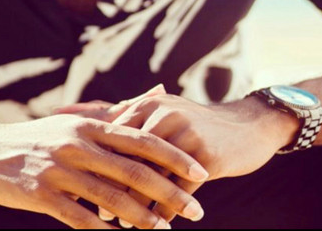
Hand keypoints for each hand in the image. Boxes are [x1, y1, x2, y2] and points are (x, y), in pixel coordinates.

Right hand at [0, 113, 208, 228]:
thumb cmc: (37, 138)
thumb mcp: (74, 121)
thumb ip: (115, 113)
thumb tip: (157, 91)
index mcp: (90, 126)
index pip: (141, 140)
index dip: (173, 157)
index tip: (201, 173)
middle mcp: (79, 144)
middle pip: (134, 170)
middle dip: (169, 192)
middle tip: (196, 210)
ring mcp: (59, 169)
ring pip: (111, 198)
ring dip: (143, 218)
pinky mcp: (41, 193)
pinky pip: (79, 217)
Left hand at [70, 91, 297, 224]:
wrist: (246, 128)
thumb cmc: (194, 123)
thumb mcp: (162, 113)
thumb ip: (127, 116)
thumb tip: (81, 115)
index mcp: (145, 104)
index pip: (111, 134)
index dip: (94, 160)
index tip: (74, 181)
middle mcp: (160, 113)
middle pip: (126, 155)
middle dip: (108, 184)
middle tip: (92, 209)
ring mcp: (182, 133)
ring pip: (149, 176)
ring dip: (133, 203)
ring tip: (118, 224)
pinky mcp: (202, 155)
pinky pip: (176, 190)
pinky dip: (163, 211)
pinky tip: (154, 227)